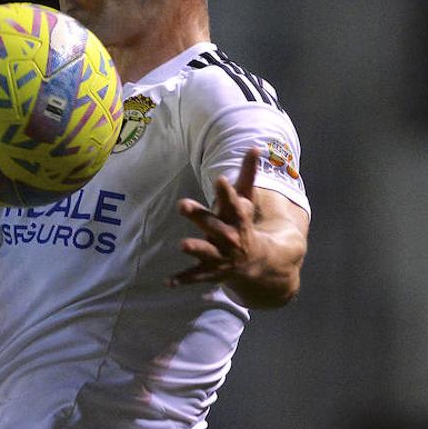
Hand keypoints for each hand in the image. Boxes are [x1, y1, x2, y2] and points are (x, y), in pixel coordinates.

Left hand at [168, 147, 261, 290]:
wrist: (260, 263)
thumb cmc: (245, 225)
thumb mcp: (246, 200)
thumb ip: (248, 175)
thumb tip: (256, 146)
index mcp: (238, 220)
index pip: (234, 203)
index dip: (227, 192)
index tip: (220, 179)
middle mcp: (231, 238)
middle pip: (215, 226)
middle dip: (199, 216)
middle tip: (181, 204)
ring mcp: (222, 256)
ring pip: (207, 252)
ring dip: (196, 248)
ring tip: (182, 244)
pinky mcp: (212, 271)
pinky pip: (197, 276)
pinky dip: (183, 279)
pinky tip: (168, 282)